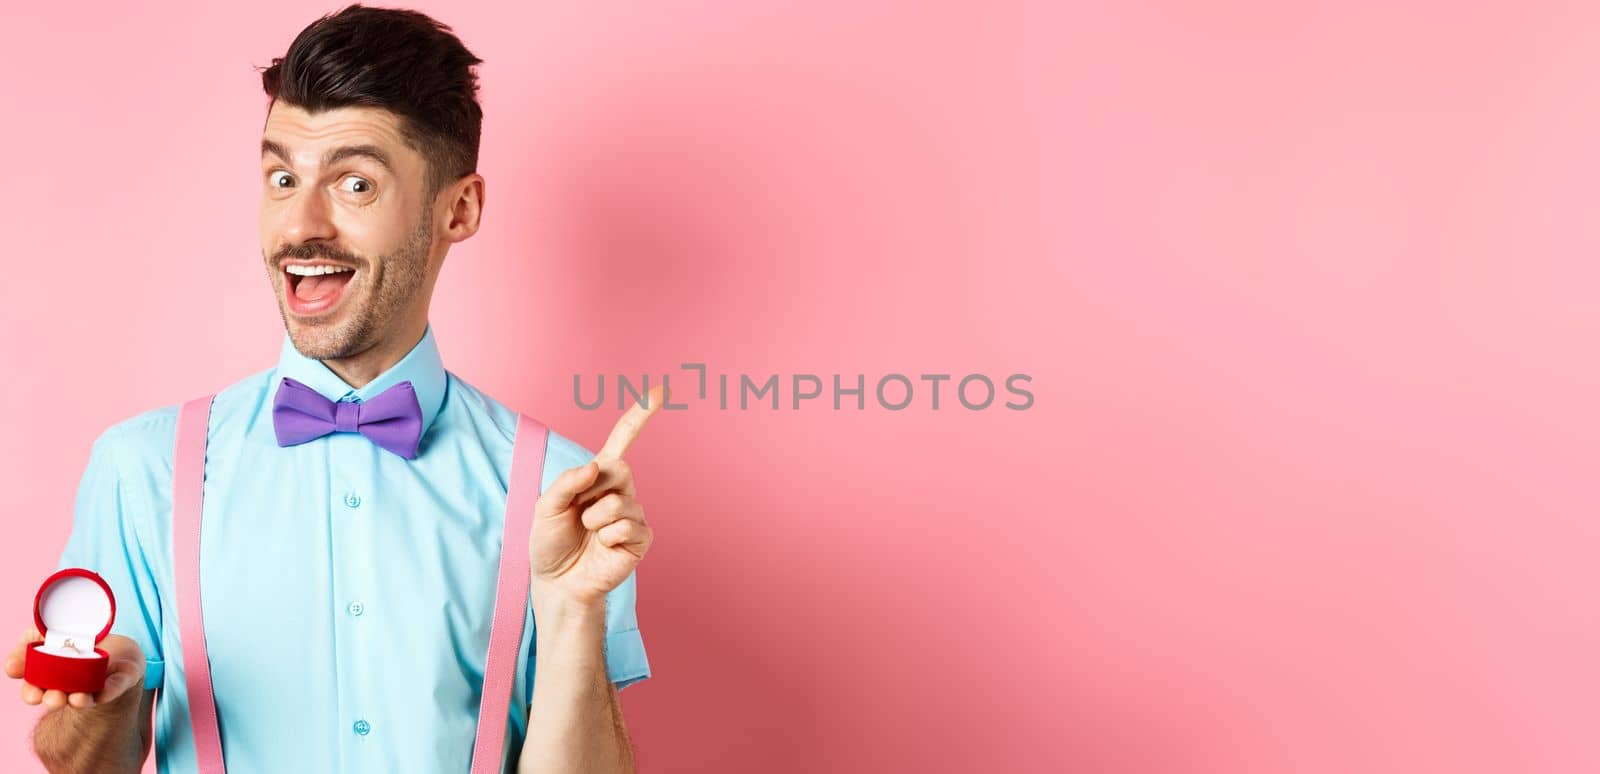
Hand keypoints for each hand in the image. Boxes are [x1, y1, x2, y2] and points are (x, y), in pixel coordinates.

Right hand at [5, 627, 143, 709]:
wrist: (118, 649)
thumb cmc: (78, 645)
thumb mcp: (46, 636)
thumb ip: (27, 646)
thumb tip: (11, 665)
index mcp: (50, 680)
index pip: (35, 691)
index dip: (31, 694)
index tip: (33, 694)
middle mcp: (71, 688)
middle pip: (58, 699)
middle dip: (53, 700)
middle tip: (54, 698)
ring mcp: (97, 686)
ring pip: (86, 698)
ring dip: (80, 700)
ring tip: (77, 699)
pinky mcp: (121, 679)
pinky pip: (116, 686)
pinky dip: (110, 690)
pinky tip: (104, 693)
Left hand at [530, 385, 661, 606]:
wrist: (557, 583)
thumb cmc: (550, 543)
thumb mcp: (545, 507)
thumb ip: (567, 482)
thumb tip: (597, 465)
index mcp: (598, 476)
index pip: (623, 439)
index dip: (640, 415)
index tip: (660, 392)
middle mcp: (620, 491)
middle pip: (620, 469)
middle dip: (592, 492)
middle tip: (579, 514)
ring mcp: (633, 514)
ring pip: (619, 503)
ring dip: (595, 520)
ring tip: (588, 535)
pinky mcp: (641, 539)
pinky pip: (628, 527)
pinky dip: (608, 537)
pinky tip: (603, 547)